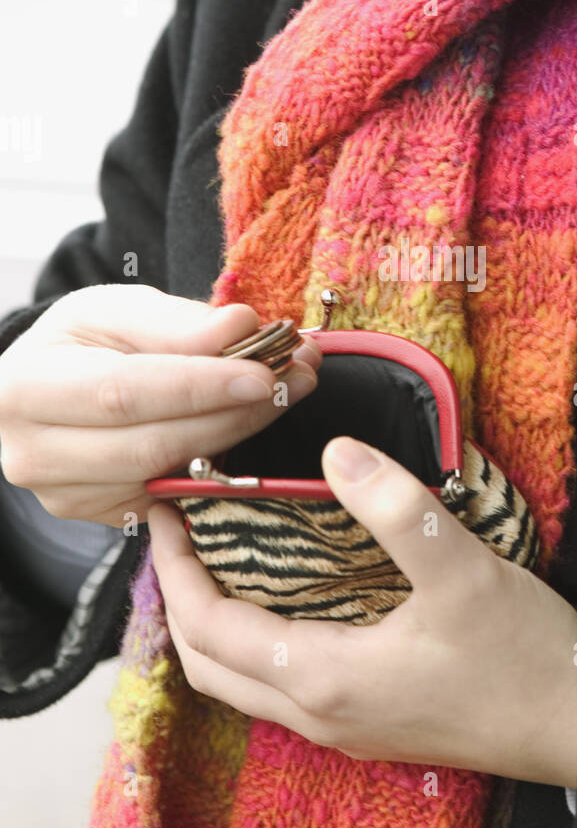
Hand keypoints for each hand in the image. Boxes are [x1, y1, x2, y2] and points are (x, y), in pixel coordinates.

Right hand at [0, 284, 320, 526]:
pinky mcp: (107, 517)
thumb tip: (240, 327)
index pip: (124, 393)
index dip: (199, 386)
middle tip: (298, 375)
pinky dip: (227, 458)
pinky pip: (180, 492)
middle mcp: (34, 456)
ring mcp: (68, 498)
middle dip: (237, 411)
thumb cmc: (80, 342)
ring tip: (292, 388)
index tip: (264, 372)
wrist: (50, 389)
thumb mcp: (113, 310)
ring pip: (173, 473)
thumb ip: (174, 322)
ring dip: (244, 433)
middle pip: (154, 443)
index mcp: (22, 391)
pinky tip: (256, 422)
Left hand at [150, 435, 576, 788]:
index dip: (175, 567)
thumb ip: (395, 507)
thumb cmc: (523, 655)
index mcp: (324, 677)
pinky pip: (278, 688)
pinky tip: (285, 598)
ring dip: (214, 625)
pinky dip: (255, 643)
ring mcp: (343, 726)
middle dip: (180, 598)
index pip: (208, 626)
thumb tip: (334, 451)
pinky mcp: (368, 723)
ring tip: (223, 559)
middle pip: (207, 664)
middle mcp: (319, 712)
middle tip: (183, 533)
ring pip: (240, 683)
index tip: (166, 510)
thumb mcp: (461, 569)